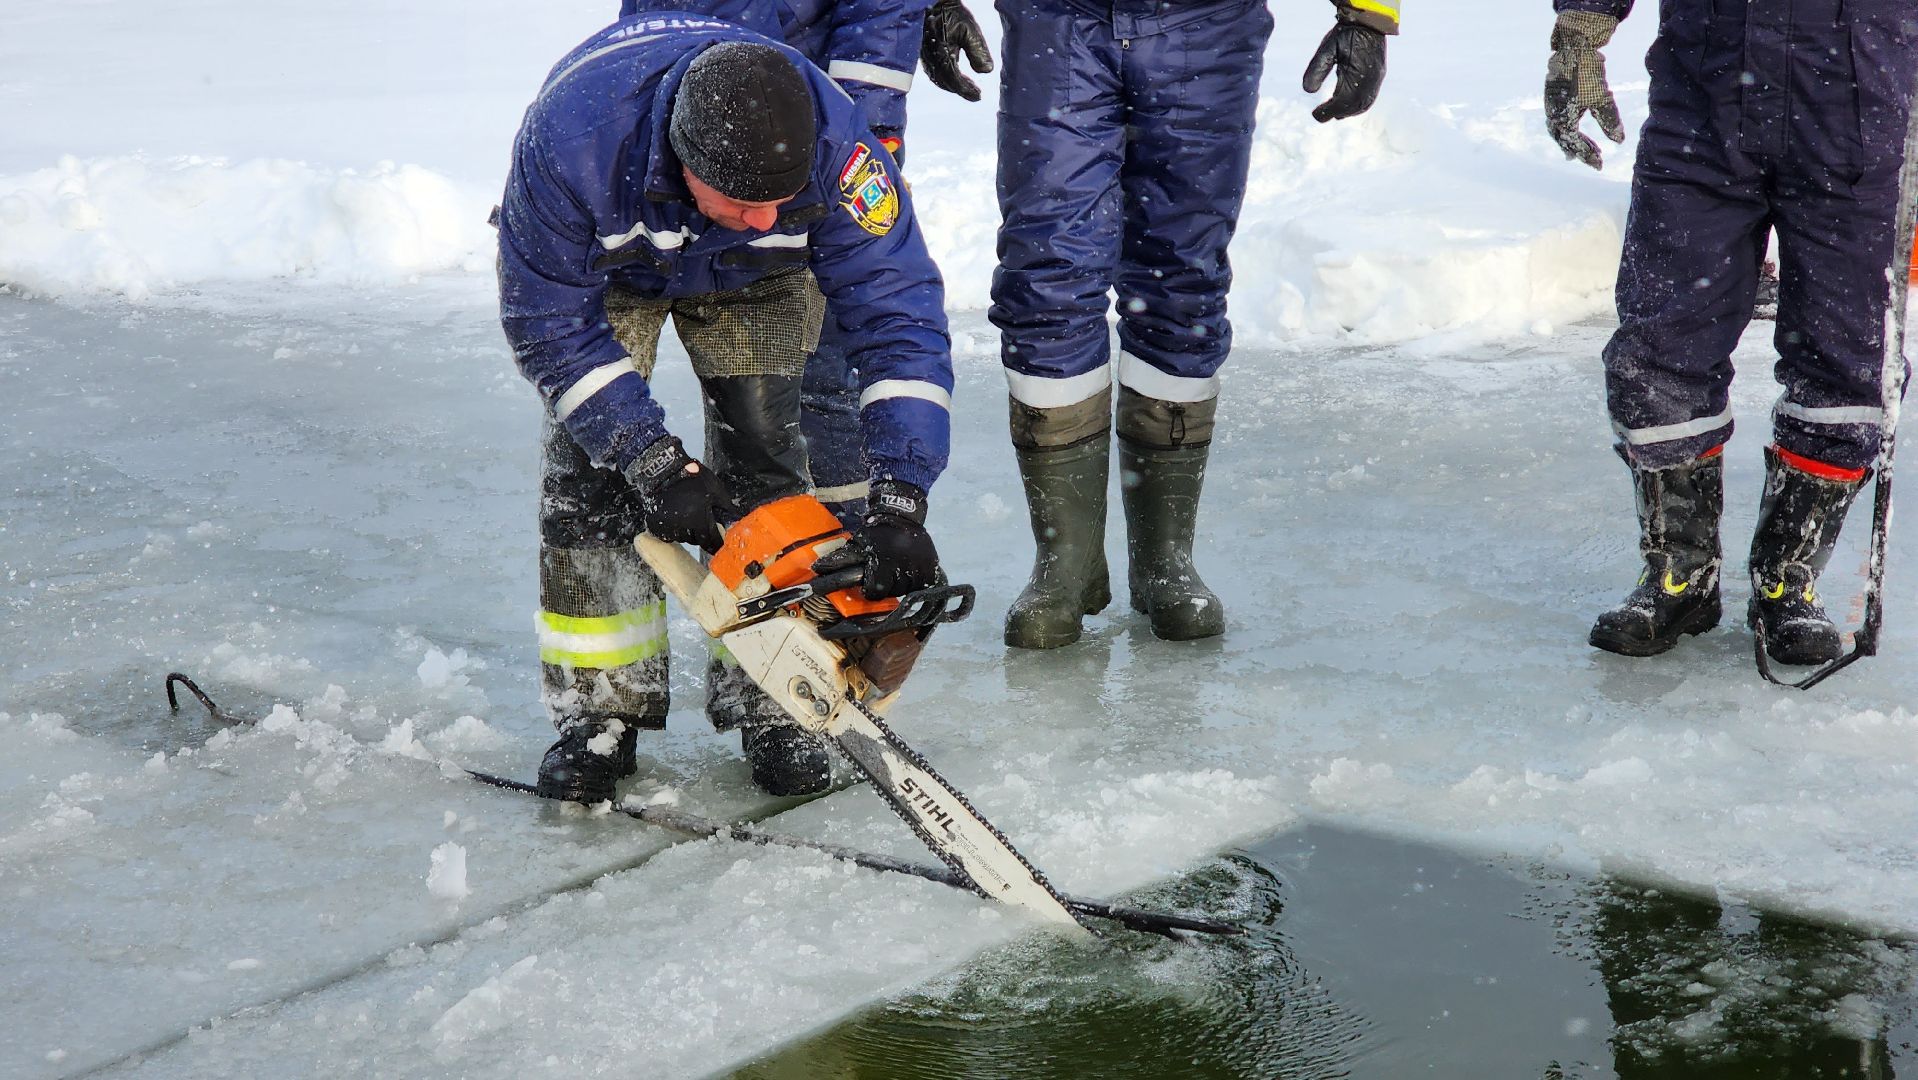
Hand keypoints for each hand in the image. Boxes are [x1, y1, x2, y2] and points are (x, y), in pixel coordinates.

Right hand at [627, 435, 736, 552]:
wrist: (664, 470)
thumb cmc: (692, 477)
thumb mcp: (715, 488)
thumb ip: (726, 506)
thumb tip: (735, 518)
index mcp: (699, 518)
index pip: (711, 540)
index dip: (716, 543)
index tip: (718, 545)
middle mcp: (683, 526)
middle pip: (696, 540)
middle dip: (701, 533)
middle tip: (702, 521)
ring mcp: (667, 526)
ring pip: (682, 537)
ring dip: (687, 531)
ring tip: (687, 514)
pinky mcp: (656, 524)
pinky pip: (668, 534)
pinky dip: (673, 528)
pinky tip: (675, 515)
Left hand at [814, 480, 940, 598]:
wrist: (904, 516)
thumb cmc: (877, 532)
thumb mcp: (858, 542)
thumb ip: (842, 558)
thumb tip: (818, 569)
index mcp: (881, 564)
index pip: (873, 591)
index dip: (869, 589)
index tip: (868, 584)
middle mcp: (900, 569)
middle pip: (888, 592)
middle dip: (882, 587)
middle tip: (880, 576)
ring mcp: (917, 571)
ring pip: (903, 591)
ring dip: (897, 584)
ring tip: (895, 570)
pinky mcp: (929, 571)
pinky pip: (919, 587)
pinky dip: (913, 582)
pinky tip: (907, 571)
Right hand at [921, 0, 993, 102]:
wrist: (929, 1)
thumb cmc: (950, 14)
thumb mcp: (969, 29)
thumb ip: (978, 51)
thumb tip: (986, 71)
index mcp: (942, 55)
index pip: (955, 81)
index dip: (967, 91)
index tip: (979, 96)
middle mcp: (931, 59)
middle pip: (946, 82)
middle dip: (961, 89)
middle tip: (975, 93)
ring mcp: (925, 56)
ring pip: (938, 78)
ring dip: (953, 84)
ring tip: (968, 85)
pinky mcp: (923, 52)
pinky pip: (933, 70)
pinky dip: (945, 77)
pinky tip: (954, 73)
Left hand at [1302, 16, 1386, 122]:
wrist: (1369, 21)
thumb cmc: (1346, 34)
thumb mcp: (1327, 49)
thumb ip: (1317, 69)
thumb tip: (1308, 91)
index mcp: (1358, 75)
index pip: (1341, 103)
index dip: (1327, 112)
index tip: (1315, 114)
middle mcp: (1370, 81)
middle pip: (1352, 107)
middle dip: (1336, 112)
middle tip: (1321, 113)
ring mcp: (1376, 79)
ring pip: (1363, 105)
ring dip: (1348, 111)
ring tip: (1333, 111)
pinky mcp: (1379, 75)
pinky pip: (1370, 98)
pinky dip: (1358, 105)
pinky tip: (1348, 104)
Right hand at [1545, 11, 1624, 169]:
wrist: (1572, 47)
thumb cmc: (1587, 73)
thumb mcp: (1602, 98)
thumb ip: (1609, 121)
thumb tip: (1619, 142)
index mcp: (1562, 118)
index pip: (1575, 143)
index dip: (1588, 155)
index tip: (1601, 164)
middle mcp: (1552, 115)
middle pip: (1564, 140)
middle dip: (1580, 149)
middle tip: (1596, 158)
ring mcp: (1550, 105)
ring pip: (1559, 130)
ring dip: (1571, 140)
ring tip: (1578, 150)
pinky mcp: (1553, 96)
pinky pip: (1557, 119)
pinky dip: (1566, 127)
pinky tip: (1573, 125)